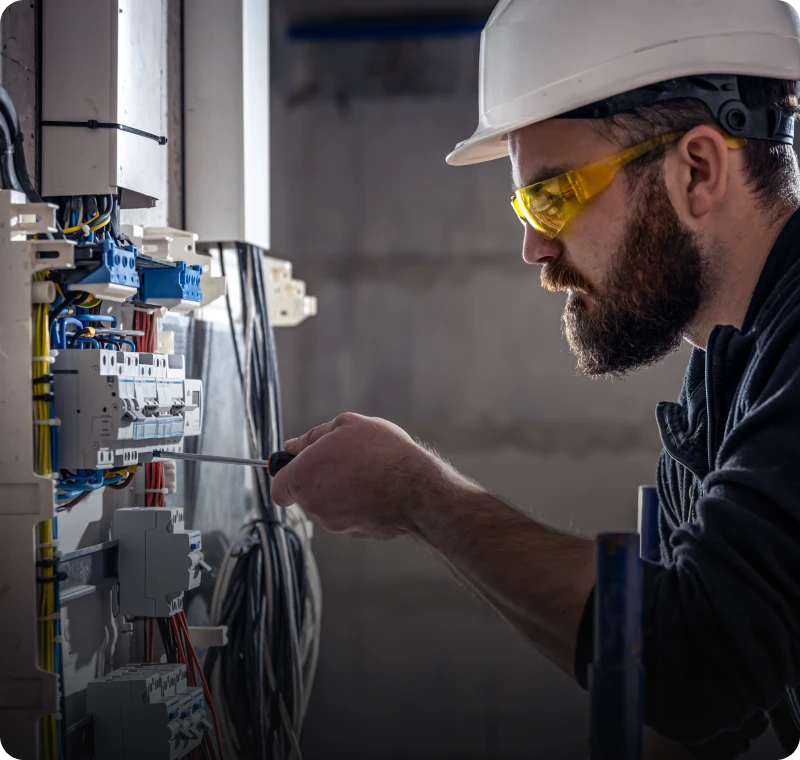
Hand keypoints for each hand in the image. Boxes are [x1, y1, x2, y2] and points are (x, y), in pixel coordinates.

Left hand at [271, 413, 473, 539]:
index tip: (301, 466)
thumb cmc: (381, 453)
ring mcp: (336, 523)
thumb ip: (313, 436)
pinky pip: (352, 516)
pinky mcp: (357, 533)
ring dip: (343, 490)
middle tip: (347, 459)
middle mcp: (315, 505)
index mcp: (304, 477)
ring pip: (331, 505)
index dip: (287, 475)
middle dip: (321, 478)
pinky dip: (361, 505)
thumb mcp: (346, 425)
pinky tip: (379, 489)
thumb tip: (294, 446)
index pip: (278, 487)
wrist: (416, 488)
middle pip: (307, 494)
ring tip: (369, 472)